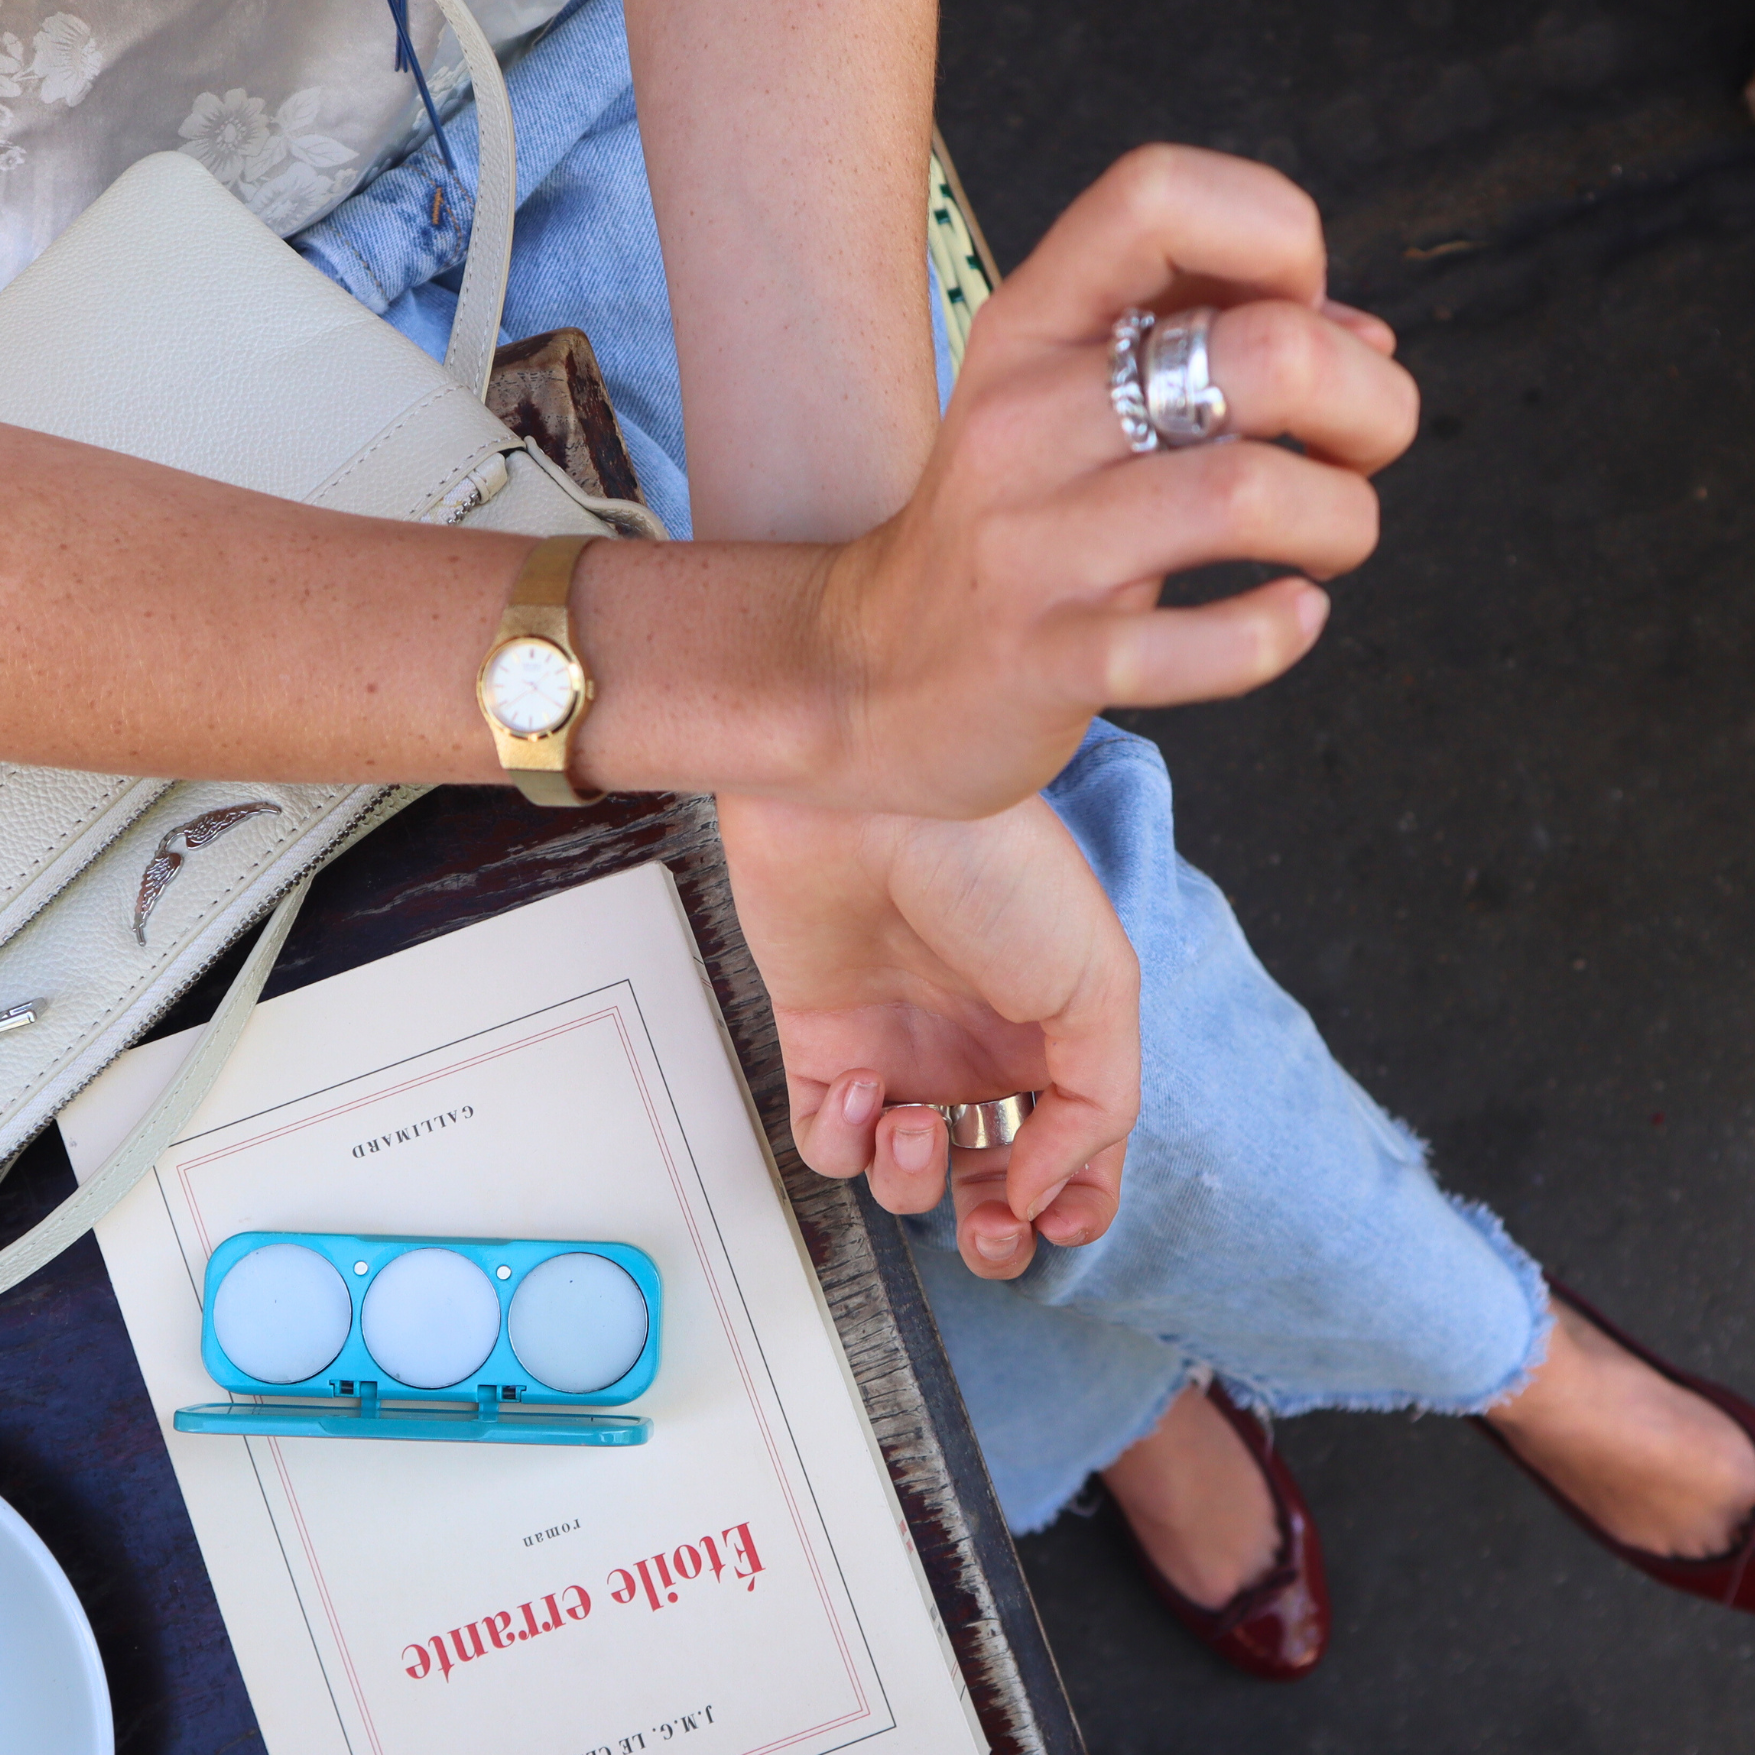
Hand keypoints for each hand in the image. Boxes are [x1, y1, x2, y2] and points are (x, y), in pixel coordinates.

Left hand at [717, 790, 1139, 1279]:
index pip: (1077, 1148)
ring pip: (906, 1173)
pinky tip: (859, 1083)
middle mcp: (978, 1049)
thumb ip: (1098, 1103)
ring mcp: (900, 1048)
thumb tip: (1042, 1189)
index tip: (1060, 1221)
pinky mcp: (820, 1043)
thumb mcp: (1097, 982)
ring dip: (913, 1178)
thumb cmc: (988, 861)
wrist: (865, 802)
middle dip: (993, 1229)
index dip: (1074, 1200)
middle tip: (992, 1227)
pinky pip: (828, 1136)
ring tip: (913, 1123)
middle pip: (991, 1178)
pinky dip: (842, 1136)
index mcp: (1055, 1035)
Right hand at [807, 143, 1416, 817]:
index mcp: (1028, 330)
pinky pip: (1199, 645)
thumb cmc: (1005, 536)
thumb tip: (1366, 344)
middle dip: (1370, 403)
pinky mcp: (1042, 661)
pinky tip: (1292, 617)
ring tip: (1332, 541)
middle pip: (1264, 354)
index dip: (1276, 236)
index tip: (1301, 313)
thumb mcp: (1062, 407)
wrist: (864, 682)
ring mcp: (1027, 547)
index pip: (1158, 197)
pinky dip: (1280, 630)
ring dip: (1342, 519)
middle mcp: (1021, 420)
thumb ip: (1202, 343)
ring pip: (1247, 496)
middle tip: (1361, 452)